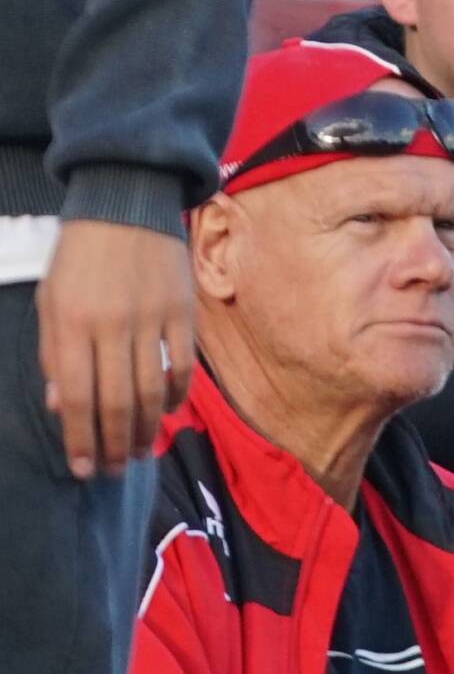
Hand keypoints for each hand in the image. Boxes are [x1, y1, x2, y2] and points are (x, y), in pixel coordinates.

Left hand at [35, 220, 194, 478]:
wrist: (126, 203)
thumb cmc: (80, 256)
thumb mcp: (51, 298)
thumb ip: (54, 351)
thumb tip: (60, 404)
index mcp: (70, 321)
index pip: (76, 395)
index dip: (79, 438)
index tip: (82, 468)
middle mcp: (110, 325)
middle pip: (115, 402)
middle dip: (112, 444)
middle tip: (113, 470)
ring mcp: (150, 321)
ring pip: (149, 392)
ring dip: (144, 430)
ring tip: (138, 452)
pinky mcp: (181, 315)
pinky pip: (181, 368)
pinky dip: (174, 397)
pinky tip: (164, 413)